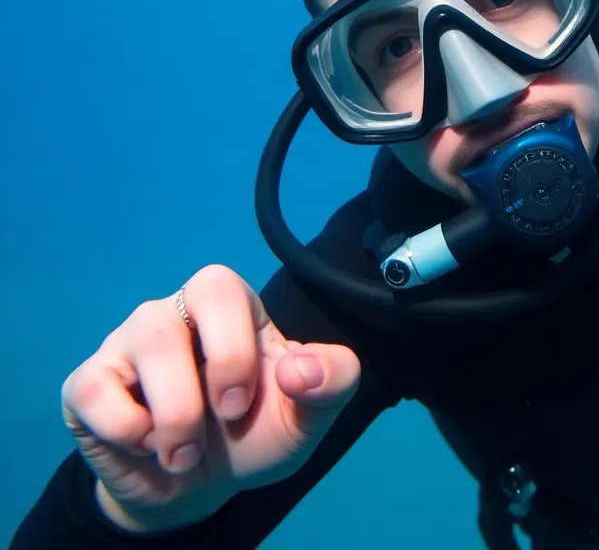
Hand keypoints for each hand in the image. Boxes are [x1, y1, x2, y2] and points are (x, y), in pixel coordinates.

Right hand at [61, 265, 359, 532]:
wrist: (198, 489)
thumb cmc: (254, 433)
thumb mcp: (307, 414)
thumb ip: (333, 380)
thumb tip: (302, 369)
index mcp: (229, 308)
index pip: (220, 286)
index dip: (232, 345)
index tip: (244, 404)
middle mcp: (174, 315)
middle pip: (171, 311)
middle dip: (206, 369)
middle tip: (227, 418)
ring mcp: (127, 345)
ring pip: (140, 344)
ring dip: (173, 414)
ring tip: (186, 455)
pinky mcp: (88, 384)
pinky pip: (92, 389)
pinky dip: (125, 428)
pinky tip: (146, 445)